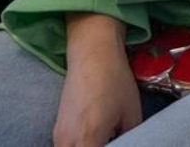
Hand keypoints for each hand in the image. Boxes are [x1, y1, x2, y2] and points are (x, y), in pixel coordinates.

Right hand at [53, 14, 139, 146]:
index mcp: (88, 138)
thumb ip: (130, 140)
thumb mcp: (132, 114)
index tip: (118, 144)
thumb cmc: (114, 78)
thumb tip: (130, 146)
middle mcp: (68, 140)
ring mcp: (59, 135)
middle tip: (112, 143)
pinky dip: (80, 146)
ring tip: (105, 141)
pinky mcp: (58, 128)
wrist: (92, 51)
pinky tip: (95, 140)